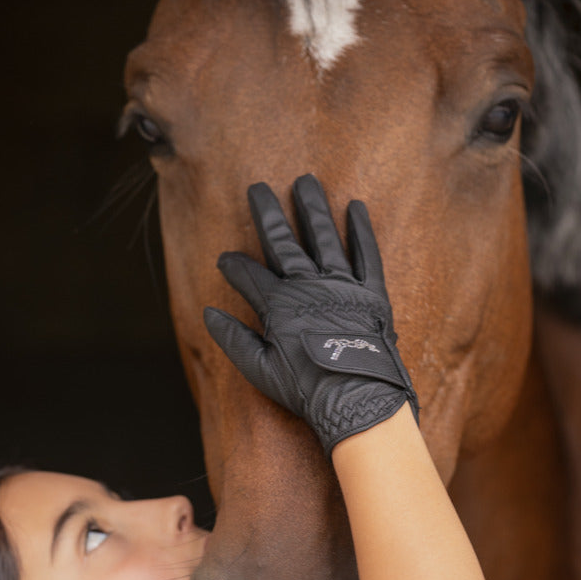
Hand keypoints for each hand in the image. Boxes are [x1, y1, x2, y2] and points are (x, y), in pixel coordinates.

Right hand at [204, 174, 418, 455]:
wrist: (356, 398)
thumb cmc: (306, 389)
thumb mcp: (260, 370)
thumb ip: (234, 339)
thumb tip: (209, 313)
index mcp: (279, 305)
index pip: (249, 274)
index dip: (234, 265)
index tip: (225, 259)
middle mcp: (309, 286)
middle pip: (283, 242)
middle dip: (268, 214)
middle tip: (258, 187)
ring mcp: (342, 286)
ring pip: (324, 237)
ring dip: (313, 208)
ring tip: (306, 181)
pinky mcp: (371, 292)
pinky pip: (367, 254)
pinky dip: (361, 230)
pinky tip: (355, 207)